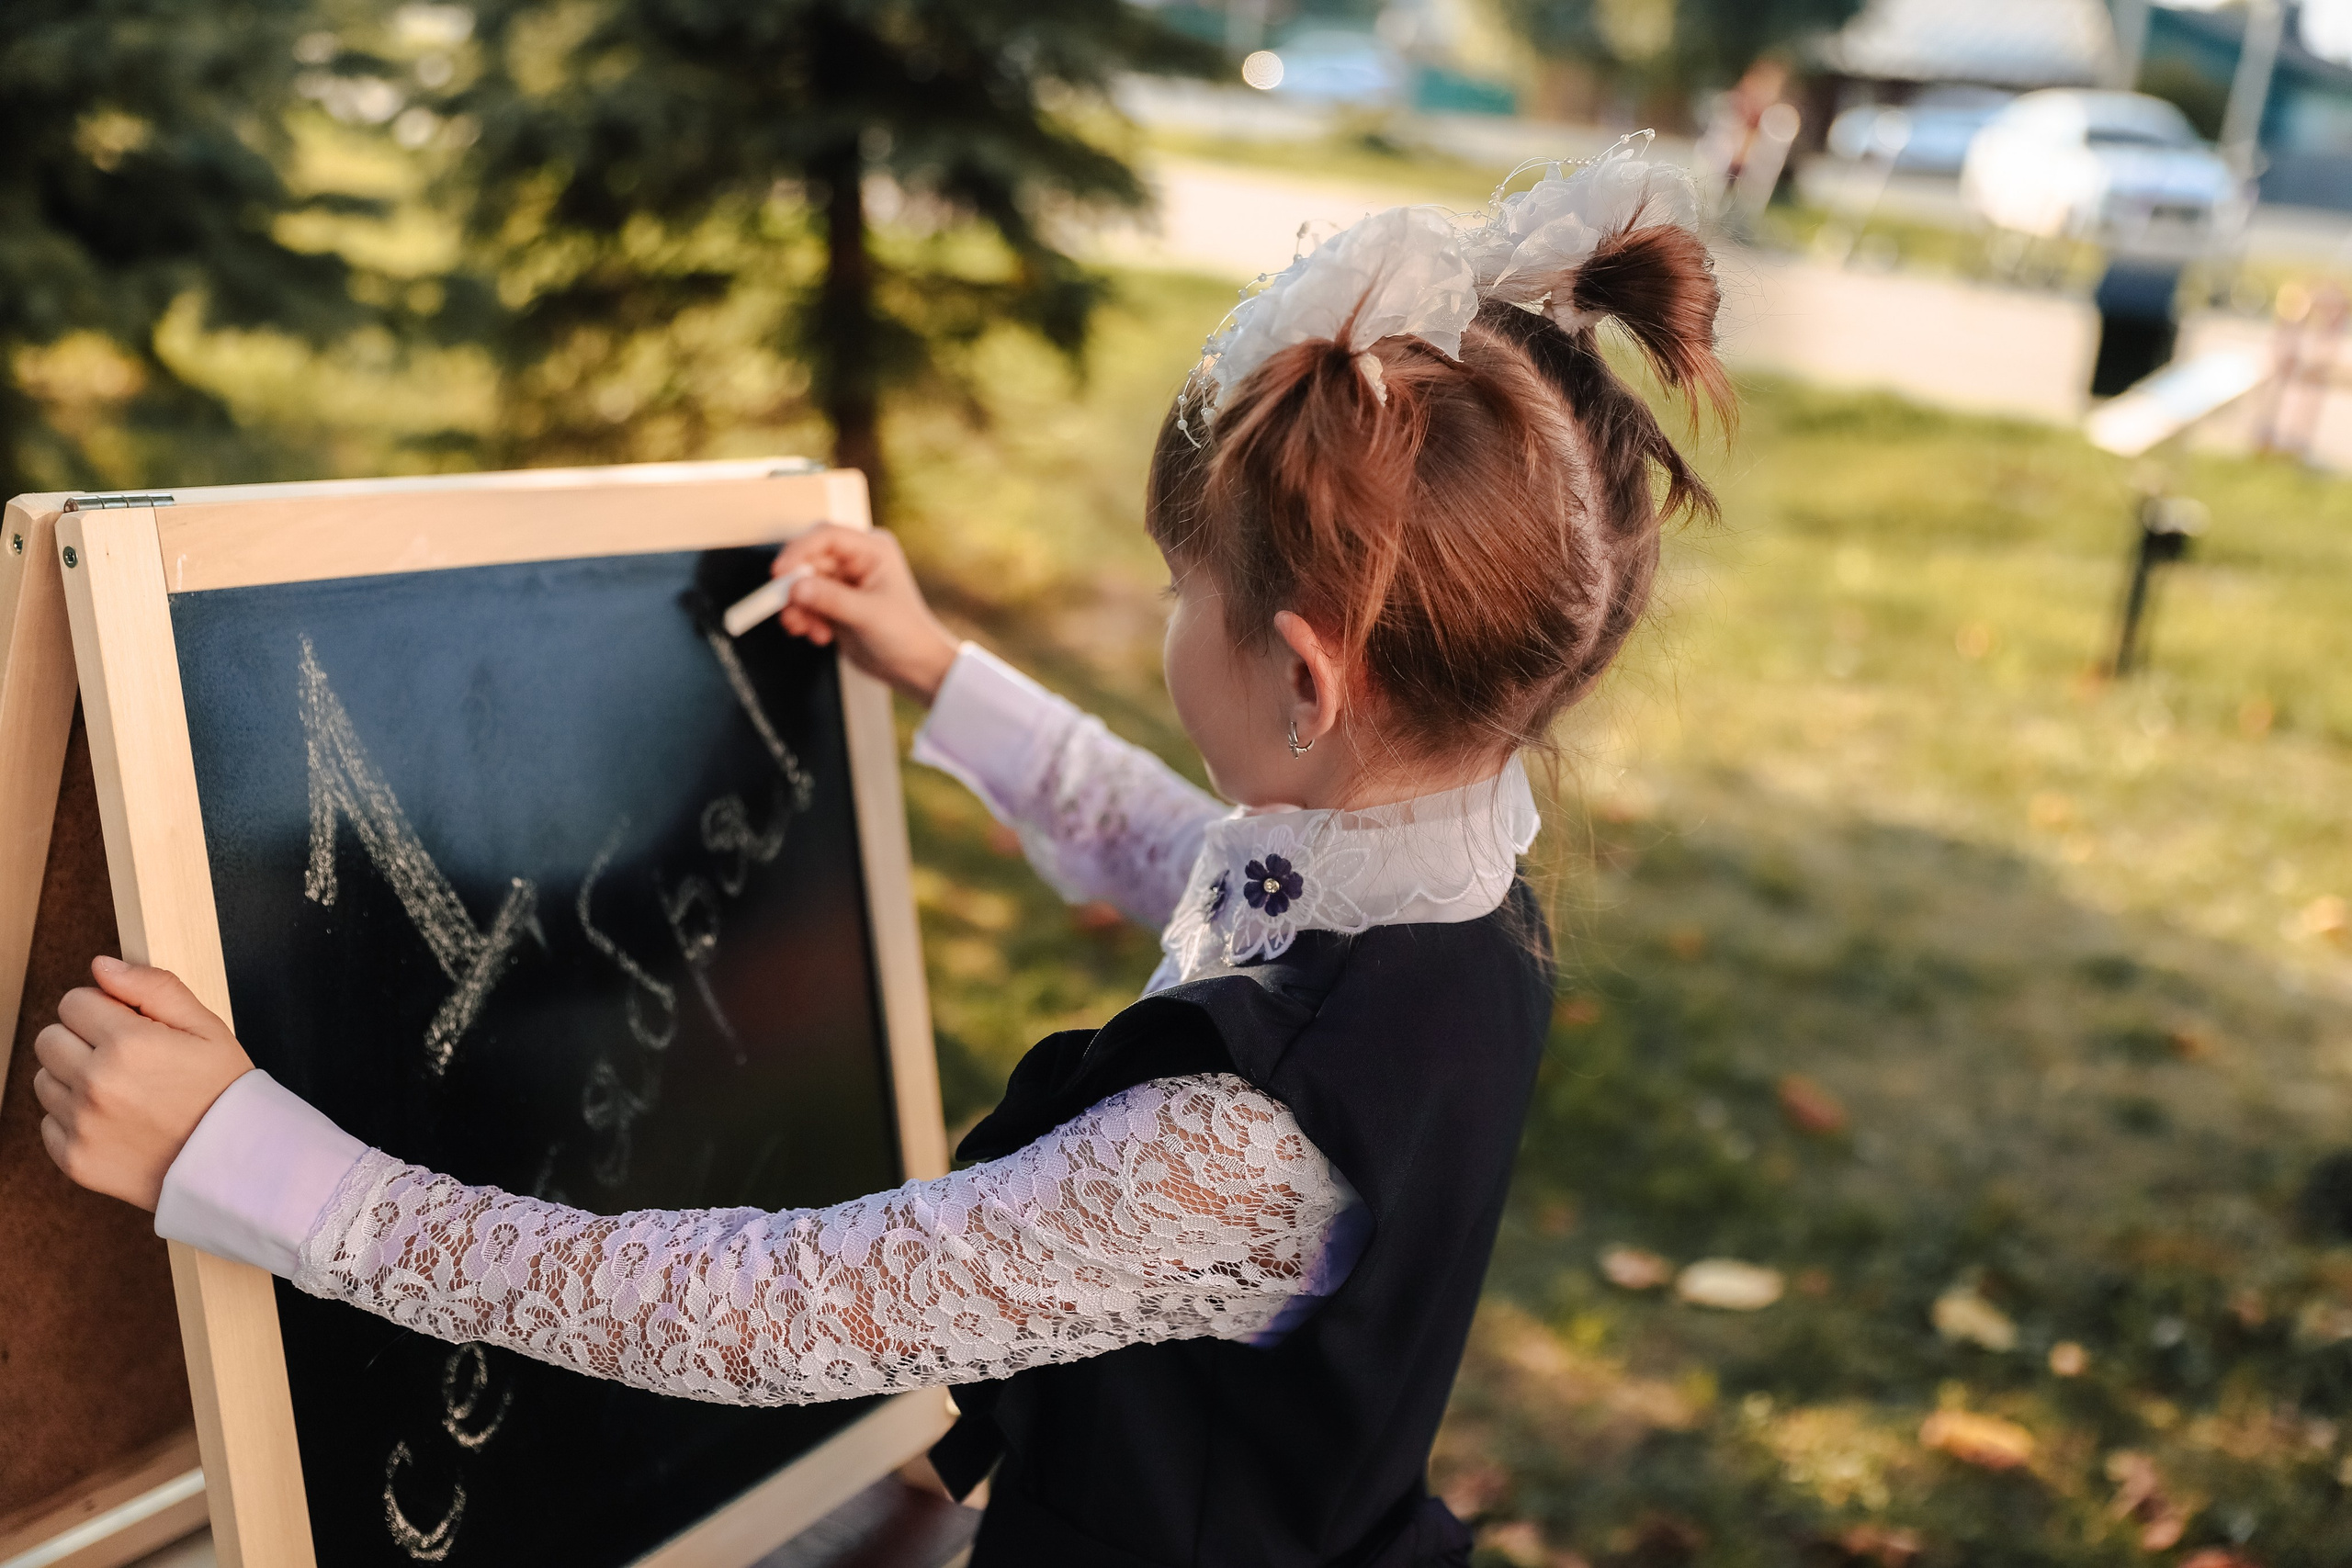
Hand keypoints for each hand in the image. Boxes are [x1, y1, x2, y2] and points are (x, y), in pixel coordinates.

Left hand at [33, 957, 254, 1211]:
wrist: (233, 1164)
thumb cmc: (224, 1092)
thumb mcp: (206, 1027)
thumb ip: (153, 987)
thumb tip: (101, 966)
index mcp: (128, 1043)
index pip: (73, 1002)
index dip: (102, 1008)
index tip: (128, 1025)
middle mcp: (96, 1083)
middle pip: (49, 1038)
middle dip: (81, 1039)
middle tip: (123, 1058)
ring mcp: (81, 1125)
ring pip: (44, 1080)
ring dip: (73, 1079)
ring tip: (120, 1091)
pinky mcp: (74, 1159)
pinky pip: (48, 1124)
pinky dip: (73, 1119)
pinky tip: (113, 1120)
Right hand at [769, 524, 960, 703]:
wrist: (915, 667)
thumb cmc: (907, 635)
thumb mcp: (869, 615)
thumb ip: (831, 599)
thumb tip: (796, 587)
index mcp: (872, 550)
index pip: (826, 537)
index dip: (799, 551)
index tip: (780, 573)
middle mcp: (856, 561)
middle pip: (808, 561)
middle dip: (795, 588)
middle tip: (789, 610)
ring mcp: (843, 582)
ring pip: (802, 584)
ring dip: (798, 608)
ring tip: (807, 630)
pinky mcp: (834, 603)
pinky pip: (805, 603)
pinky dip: (804, 619)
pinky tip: (819, 635)